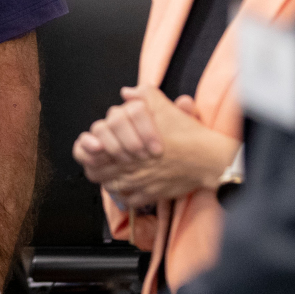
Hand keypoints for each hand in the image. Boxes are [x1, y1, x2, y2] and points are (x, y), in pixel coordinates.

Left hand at [82, 88, 240, 209]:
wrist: (207, 157)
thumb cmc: (185, 132)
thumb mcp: (163, 106)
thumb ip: (142, 95)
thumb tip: (127, 92)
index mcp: (126, 142)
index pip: (91, 150)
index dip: (87, 148)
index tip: (95, 146)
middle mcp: (128, 165)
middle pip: (96, 171)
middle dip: (96, 164)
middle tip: (102, 159)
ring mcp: (138, 182)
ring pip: (110, 186)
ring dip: (109, 179)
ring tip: (114, 172)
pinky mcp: (150, 195)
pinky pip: (128, 201)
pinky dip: (125, 196)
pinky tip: (129, 187)